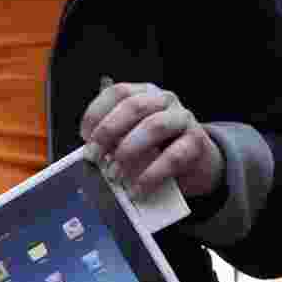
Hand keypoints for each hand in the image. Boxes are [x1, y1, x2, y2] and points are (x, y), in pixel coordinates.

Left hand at [79, 82, 224, 199]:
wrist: (195, 164)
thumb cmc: (156, 150)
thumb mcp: (132, 138)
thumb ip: (112, 140)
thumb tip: (89, 153)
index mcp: (144, 95)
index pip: (118, 92)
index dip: (97, 113)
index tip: (84, 137)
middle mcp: (164, 101)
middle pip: (133, 106)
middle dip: (108, 132)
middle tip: (94, 157)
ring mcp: (182, 119)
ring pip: (154, 126)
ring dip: (128, 151)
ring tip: (114, 174)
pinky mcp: (196, 143)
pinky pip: (173, 157)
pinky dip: (151, 175)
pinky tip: (137, 189)